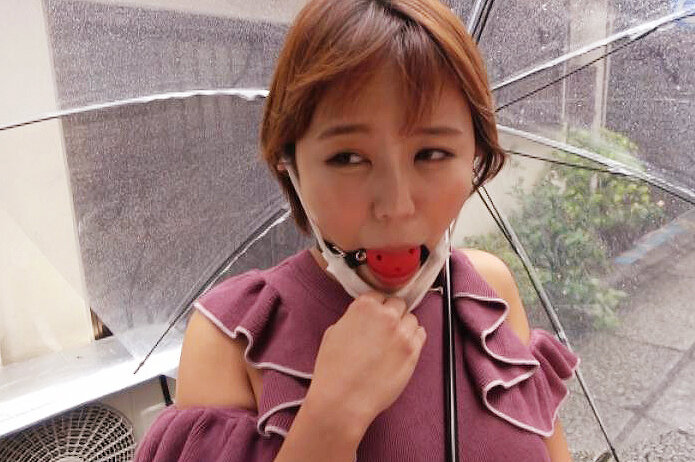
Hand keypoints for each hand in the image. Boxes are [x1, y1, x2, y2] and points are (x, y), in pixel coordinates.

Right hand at [306, 291, 426, 432]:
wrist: (343, 399)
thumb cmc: (333, 369)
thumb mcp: (334, 332)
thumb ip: (353, 319)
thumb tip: (363, 319)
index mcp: (364, 307)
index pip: (378, 295)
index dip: (375, 307)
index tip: (374, 316)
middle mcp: (386, 316)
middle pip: (398, 304)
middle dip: (391, 314)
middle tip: (384, 329)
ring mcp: (402, 333)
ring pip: (412, 319)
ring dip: (404, 326)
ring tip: (393, 342)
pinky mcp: (413, 352)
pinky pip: (421, 335)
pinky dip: (414, 338)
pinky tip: (403, 348)